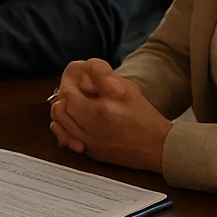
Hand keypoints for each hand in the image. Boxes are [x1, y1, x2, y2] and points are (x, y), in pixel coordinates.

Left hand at [49, 58, 171, 171]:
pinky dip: (62, 126)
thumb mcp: (128, 89)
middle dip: (67, 91)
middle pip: (61, 104)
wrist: (157, 147)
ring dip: (63, 107)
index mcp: (99, 111)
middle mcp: (89, 128)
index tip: (79, 70)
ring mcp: (87, 141)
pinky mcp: (88, 151)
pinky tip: (71, 119)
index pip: (69, 89)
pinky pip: (64, 138)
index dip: (71, 76)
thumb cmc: (144, 117)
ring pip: (59, 120)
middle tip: (78, 84)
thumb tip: (87, 65)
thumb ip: (104, 75)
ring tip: (75, 100)